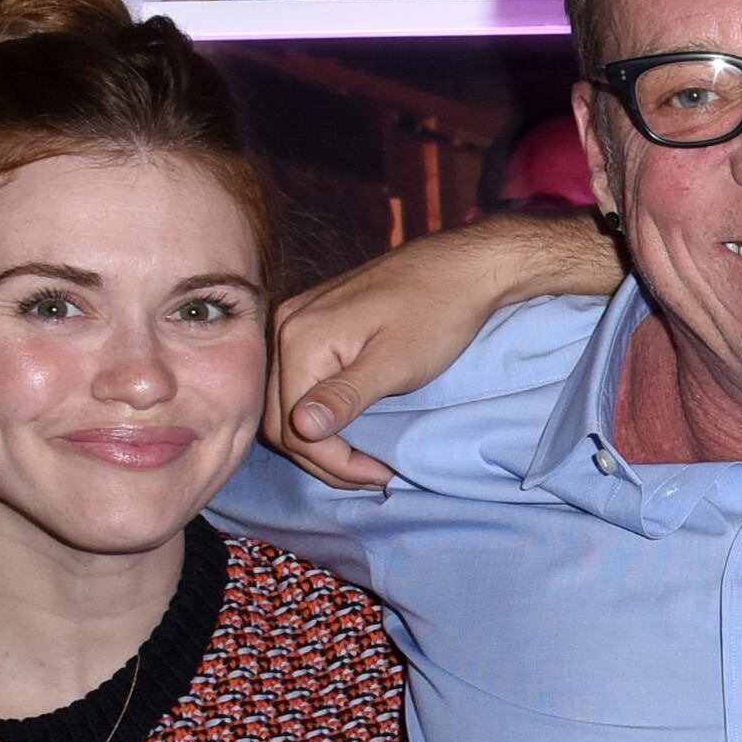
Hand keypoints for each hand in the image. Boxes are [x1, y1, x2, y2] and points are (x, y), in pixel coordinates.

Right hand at [271, 208, 626, 485]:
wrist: (461, 266)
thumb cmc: (437, 313)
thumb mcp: (395, 364)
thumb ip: (345, 396)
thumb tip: (302, 428)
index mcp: (299, 338)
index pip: (293, 425)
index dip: (333, 461)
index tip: (379, 475)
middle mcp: (285, 327)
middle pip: (280, 417)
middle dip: (323, 456)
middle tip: (372, 475)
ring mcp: (295, 322)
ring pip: (287, 402)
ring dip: (320, 438)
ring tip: (364, 459)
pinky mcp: (313, 323)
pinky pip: (300, 380)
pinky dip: (322, 411)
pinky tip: (352, 427)